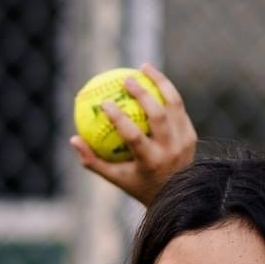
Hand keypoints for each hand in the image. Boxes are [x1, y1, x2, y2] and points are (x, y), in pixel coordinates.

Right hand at [68, 62, 196, 207]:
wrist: (177, 195)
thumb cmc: (139, 185)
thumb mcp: (115, 178)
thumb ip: (93, 161)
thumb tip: (73, 139)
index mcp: (150, 162)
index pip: (133, 135)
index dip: (118, 117)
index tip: (104, 102)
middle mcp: (170, 150)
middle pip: (158, 115)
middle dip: (142, 93)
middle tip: (126, 78)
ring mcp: (184, 142)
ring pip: (174, 104)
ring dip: (159, 82)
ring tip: (144, 67)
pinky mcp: (191, 135)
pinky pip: (178, 108)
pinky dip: (166, 92)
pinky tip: (153, 79)